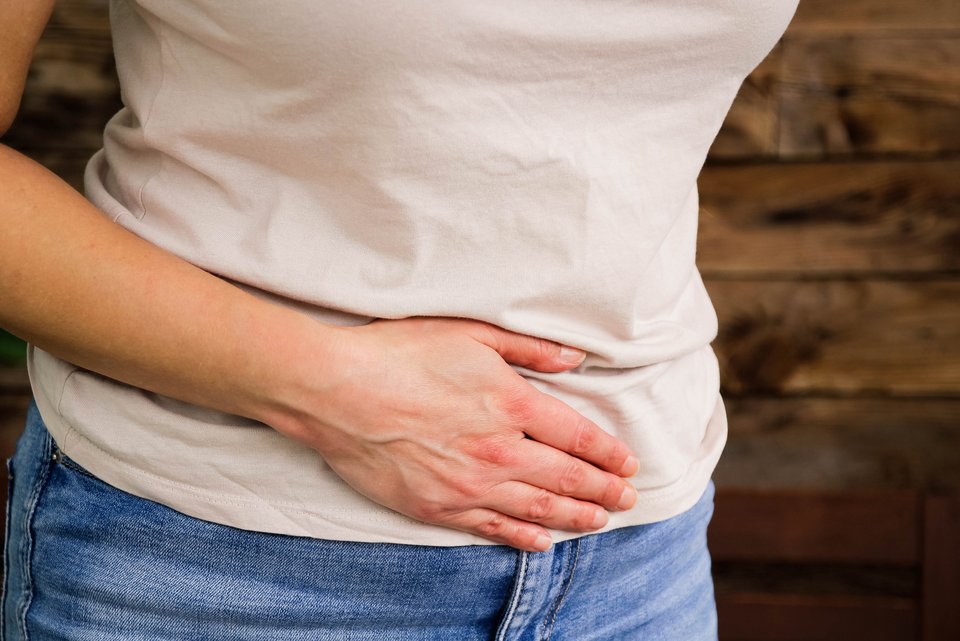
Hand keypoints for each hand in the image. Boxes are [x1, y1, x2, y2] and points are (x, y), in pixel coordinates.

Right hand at [276, 316, 638, 551]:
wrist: (335, 391)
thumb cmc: (399, 353)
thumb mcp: (470, 333)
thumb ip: (528, 349)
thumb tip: (575, 359)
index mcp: (511, 402)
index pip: (578, 436)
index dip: (608, 454)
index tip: (628, 465)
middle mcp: (499, 450)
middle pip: (566, 477)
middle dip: (604, 490)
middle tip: (628, 500)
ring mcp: (469, 484)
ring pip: (538, 508)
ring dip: (575, 517)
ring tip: (600, 522)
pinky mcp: (437, 506)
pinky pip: (493, 527)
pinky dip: (523, 537)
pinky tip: (542, 543)